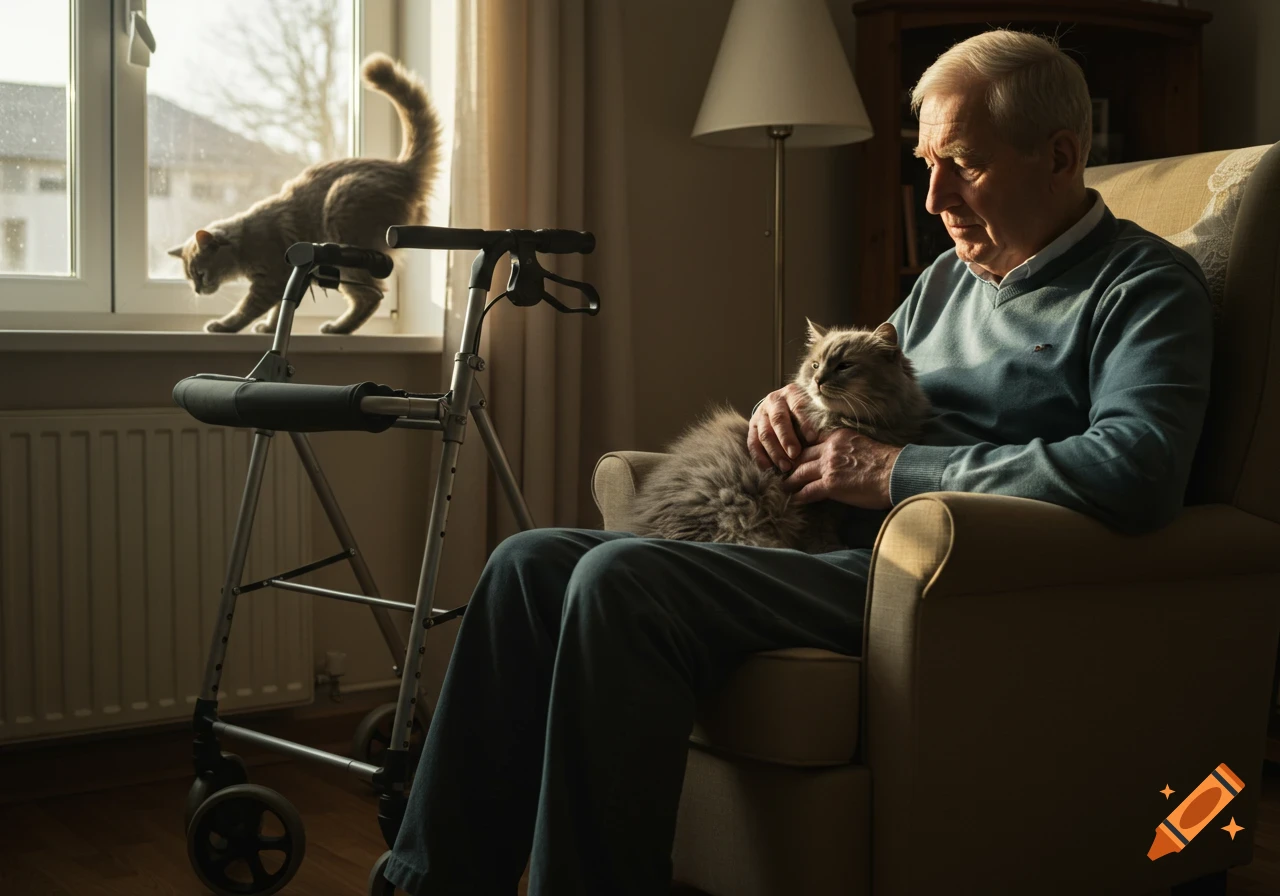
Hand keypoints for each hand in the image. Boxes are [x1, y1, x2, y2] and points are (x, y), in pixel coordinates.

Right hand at [747, 384, 820, 472]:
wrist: (783, 406)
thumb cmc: (807, 412)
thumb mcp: (814, 410)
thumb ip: (819, 421)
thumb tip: (828, 438)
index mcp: (792, 393)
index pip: (798, 406)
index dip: (805, 423)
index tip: (812, 438)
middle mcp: (774, 400)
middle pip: (779, 420)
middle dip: (787, 439)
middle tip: (794, 454)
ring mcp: (761, 414)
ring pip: (765, 433)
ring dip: (775, 452)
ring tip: (785, 467)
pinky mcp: (752, 428)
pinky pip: (753, 443)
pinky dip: (760, 457)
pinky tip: (767, 468)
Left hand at [781, 429, 902, 509]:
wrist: (896, 472)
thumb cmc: (886, 463)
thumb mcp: (862, 445)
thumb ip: (846, 449)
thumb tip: (840, 460)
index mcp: (838, 437)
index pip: (812, 442)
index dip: (801, 451)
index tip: (793, 457)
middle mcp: (830, 448)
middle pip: (801, 456)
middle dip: (790, 465)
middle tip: (782, 472)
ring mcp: (829, 466)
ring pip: (800, 473)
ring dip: (789, 481)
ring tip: (782, 487)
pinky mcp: (831, 484)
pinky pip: (808, 491)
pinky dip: (799, 496)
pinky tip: (793, 500)